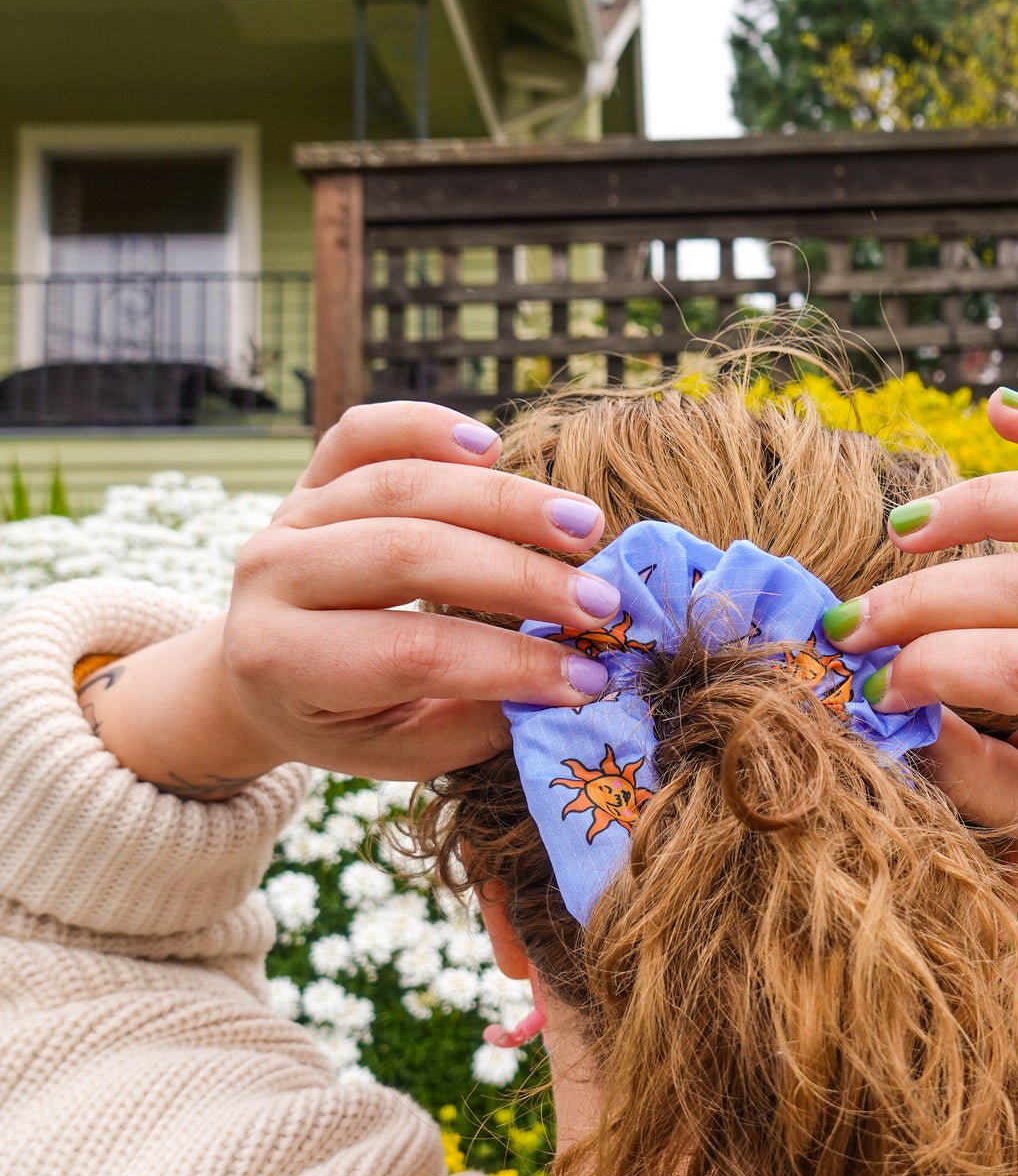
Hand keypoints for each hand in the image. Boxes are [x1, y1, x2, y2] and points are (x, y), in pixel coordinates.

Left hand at [83, 402, 620, 792]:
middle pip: (407, 553)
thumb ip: (477, 720)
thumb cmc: (346, 720)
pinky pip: (362, 432)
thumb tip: (573, 682)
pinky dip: (424, 426)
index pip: (412, 653)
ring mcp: (287, 515)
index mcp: (284, 661)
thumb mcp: (402, 748)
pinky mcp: (309, 475)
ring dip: (504, 501)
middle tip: (600, 601)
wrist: (258, 677)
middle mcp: (272, 577)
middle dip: (517, 576)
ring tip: (584, 525)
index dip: (509, 662)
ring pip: (398, 486)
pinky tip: (489, 445)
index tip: (588, 676)